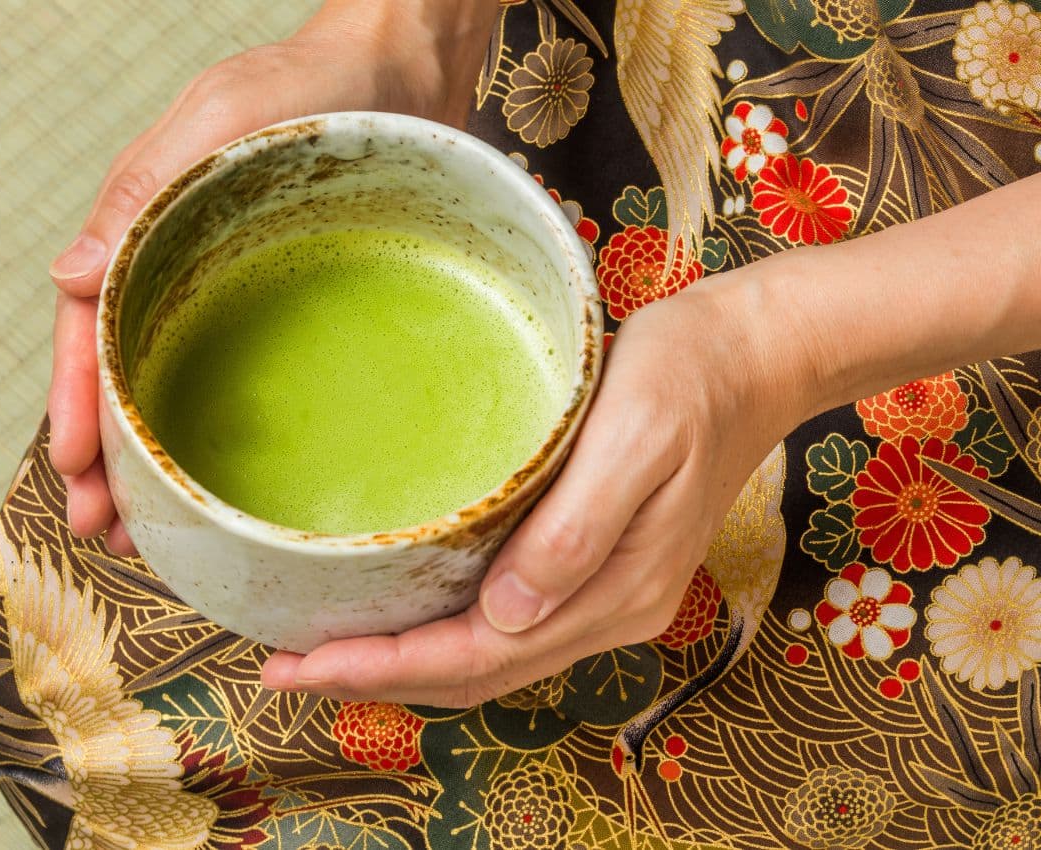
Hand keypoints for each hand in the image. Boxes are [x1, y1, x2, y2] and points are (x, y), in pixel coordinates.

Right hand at [48, 0, 497, 551]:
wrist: (401, 75)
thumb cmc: (309, 85)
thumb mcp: (219, 119)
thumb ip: (143, 191)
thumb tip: (65, 277)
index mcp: (149, 233)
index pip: (94, 331)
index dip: (78, 405)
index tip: (74, 474)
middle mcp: (186, 275)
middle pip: (132, 379)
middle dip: (111, 461)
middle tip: (109, 533)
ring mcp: (240, 297)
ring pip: (185, 392)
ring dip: (162, 464)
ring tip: (154, 535)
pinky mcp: (295, 311)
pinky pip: (250, 382)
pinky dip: (229, 438)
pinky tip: (234, 483)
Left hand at [262, 250, 817, 705]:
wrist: (757, 357)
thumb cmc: (692, 377)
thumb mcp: (635, 438)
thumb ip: (575, 532)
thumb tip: (503, 613)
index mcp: (616, 590)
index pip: (479, 657)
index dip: (384, 668)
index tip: (300, 664)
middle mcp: (609, 608)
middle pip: (476, 672)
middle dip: (376, 677)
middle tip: (284, 665)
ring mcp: (607, 592)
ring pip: (488, 656)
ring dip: (407, 661)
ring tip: (326, 648)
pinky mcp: (599, 564)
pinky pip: (508, 622)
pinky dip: (446, 631)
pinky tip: (405, 609)